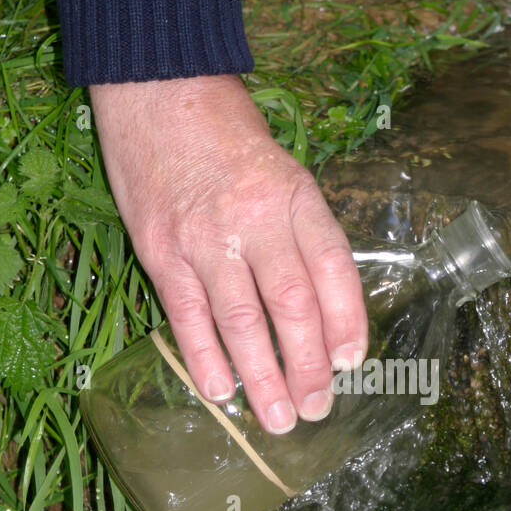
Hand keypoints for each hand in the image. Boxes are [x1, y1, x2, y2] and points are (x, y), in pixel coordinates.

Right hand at [90, 74, 367, 433]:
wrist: (159, 91)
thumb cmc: (230, 136)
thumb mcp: (287, 171)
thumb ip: (304, 233)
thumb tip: (324, 312)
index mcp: (297, 196)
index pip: (334, 269)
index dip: (347, 321)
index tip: (351, 363)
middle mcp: (256, 219)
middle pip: (293, 306)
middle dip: (308, 367)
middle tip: (316, 408)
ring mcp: (205, 238)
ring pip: (243, 323)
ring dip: (263, 378)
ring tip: (278, 419)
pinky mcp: (161, 251)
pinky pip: (188, 317)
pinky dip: (205, 359)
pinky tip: (221, 391)